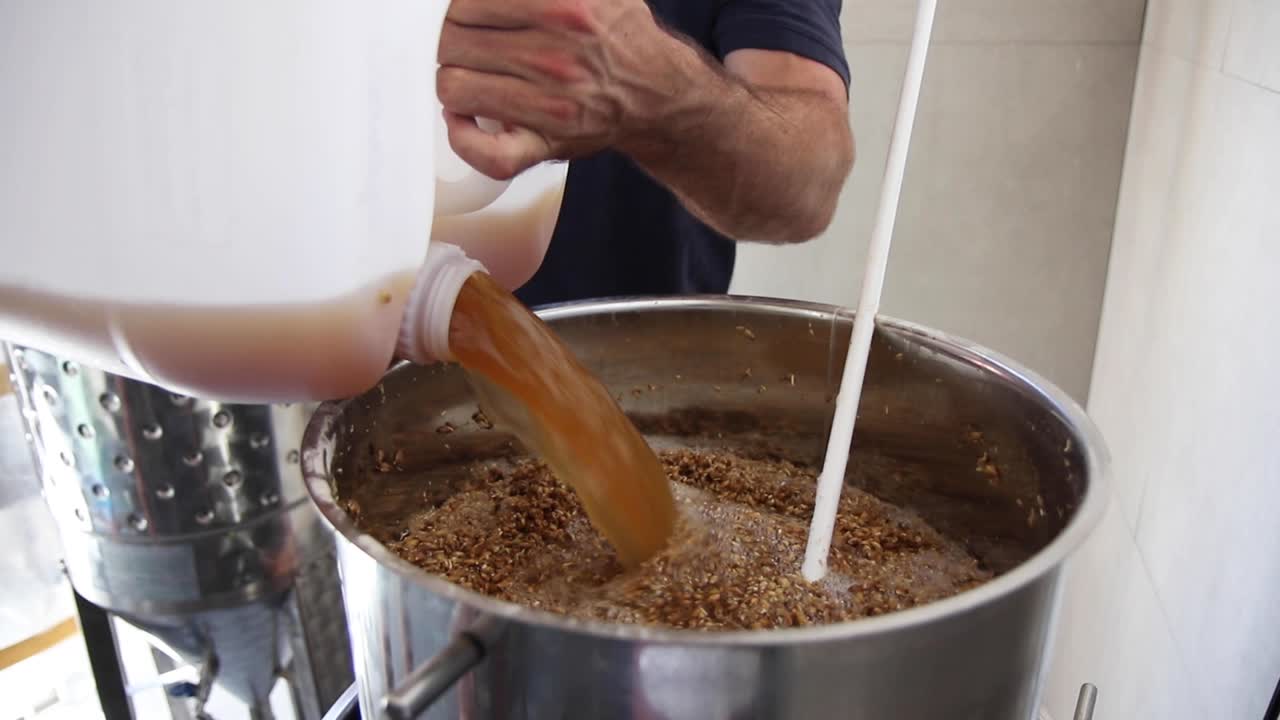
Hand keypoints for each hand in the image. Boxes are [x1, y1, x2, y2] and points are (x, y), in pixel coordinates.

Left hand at [437, 0, 684, 178]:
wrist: (657, 92)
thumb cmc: (616, 36)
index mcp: (563, 5)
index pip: (466, 1)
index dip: (453, 7)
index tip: (459, 13)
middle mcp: (555, 55)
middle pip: (451, 40)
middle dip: (449, 38)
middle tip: (462, 41)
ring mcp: (550, 105)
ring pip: (454, 88)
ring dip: (453, 80)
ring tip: (468, 73)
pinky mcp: (548, 145)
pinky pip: (487, 153)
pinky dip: (464, 137)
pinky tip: (466, 119)